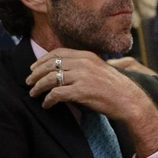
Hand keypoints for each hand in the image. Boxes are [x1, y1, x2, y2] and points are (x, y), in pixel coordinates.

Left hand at [27, 49, 157, 151]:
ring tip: (33, 94)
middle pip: (51, 65)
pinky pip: (57, 94)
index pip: (58, 53)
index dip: (42, 60)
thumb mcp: (99, 68)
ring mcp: (81, 76)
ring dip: (38, 87)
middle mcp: (83, 63)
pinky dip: (48, 100)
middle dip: (36, 73)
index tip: (33, 67)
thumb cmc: (114, 87)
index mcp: (86, 55)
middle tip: (28, 82)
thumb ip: (83, 65)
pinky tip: (46, 104)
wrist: (128, 99)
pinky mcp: (81, 91)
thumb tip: (64, 68)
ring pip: (50, 79)